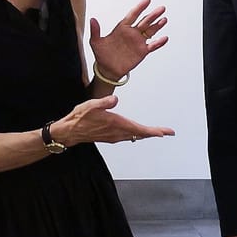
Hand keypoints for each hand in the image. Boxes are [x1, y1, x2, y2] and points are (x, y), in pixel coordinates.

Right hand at [53, 94, 173, 145]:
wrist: (69, 132)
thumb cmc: (79, 118)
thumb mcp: (90, 106)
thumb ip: (104, 102)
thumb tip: (115, 99)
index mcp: (116, 124)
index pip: (140, 129)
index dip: (155, 131)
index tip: (166, 132)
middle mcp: (117, 132)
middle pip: (141, 134)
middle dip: (155, 133)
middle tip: (167, 132)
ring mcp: (114, 136)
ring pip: (135, 136)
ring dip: (146, 134)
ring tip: (157, 132)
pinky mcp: (110, 137)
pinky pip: (128, 136)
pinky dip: (137, 134)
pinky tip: (138, 132)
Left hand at [90, 0, 168, 80]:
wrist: (107, 70)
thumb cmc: (102, 55)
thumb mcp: (96, 42)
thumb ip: (96, 31)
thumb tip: (92, 20)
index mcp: (122, 28)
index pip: (133, 15)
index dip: (140, 8)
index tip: (147, 0)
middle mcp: (132, 33)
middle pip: (145, 21)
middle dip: (153, 15)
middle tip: (161, 8)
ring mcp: (138, 42)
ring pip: (150, 31)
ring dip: (157, 25)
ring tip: (164, 19)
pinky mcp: (142, 51)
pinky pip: (152, 46)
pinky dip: (159, 42)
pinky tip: (165, 38)